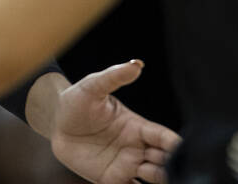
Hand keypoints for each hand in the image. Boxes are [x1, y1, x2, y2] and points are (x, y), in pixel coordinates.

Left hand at [51, 60, 181, 183]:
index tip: (182, 152)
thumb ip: (114, 76)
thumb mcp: (93, 86)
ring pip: (153, 179)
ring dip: (159, 180)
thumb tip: (136, 64)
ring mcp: (125, 165)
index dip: (176, 146)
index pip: (165, 138)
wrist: (55, 121)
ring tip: (153, 176)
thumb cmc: (76, 101)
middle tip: (167, 170)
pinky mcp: (111, 179)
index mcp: (138, 128)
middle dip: (171, 167)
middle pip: (165, 162)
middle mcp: (137, 148)